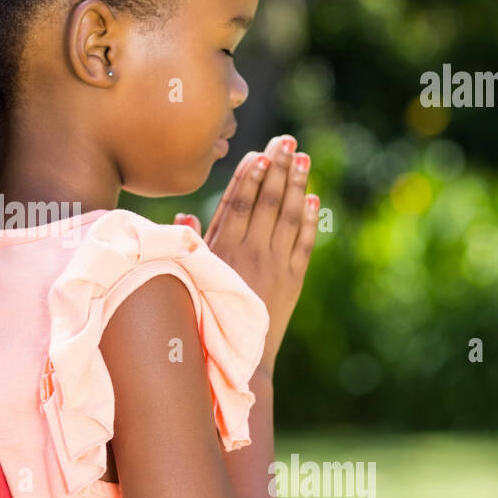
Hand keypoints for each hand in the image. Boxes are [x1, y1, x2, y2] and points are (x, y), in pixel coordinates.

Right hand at [196, 134, 318, 374]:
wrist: (237, 357)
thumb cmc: (204, 313)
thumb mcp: (191, 276)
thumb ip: (189, 244)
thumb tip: (184, 215)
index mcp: (222, 250)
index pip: (238, 204)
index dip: (250, 176)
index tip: (259, 152)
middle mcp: (250, 253)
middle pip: (266, 202)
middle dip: (277, 169)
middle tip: (287, 140)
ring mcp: (275, 266)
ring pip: (287, 216)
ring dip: (296, 185)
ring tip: (303, 157)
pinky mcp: (293, 280)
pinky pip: (304, 243)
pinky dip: (309, 219)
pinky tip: (313, 197)